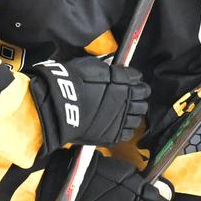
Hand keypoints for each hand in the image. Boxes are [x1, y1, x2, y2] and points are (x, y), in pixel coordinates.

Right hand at [27, 57, 148, 153]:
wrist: (57, 106)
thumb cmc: (69, 83)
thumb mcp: (90, 65)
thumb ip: (107, 70)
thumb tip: (112, 71)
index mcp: (124, 80)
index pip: (139, 79)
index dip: (134, 80)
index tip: (129, 81)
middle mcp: (127, 99)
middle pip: (143, 99)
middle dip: (137, 97)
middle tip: (128, 97)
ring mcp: (121, 119)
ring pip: (138, 117)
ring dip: (133, 113)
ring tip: (123, 112)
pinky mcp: (114, 135)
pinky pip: (128, 133)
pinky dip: (124, 128)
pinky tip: (117, 124)